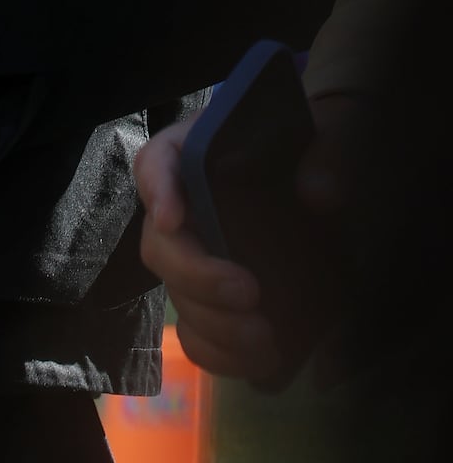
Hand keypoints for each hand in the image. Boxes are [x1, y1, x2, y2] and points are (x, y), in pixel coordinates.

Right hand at [134, 96, 353, 381]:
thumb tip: (320, 193)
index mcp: (197, 153)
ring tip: (266, 339)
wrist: (331, 193)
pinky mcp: (216, 303)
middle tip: (250, 293)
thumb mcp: (333, 132)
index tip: (174, 218)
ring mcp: (197, 259)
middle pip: (161, 244)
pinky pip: (198, 336)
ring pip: (177, 298)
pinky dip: (223, 355)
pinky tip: (263, 358)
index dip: (157, 189)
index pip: (156, 162)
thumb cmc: (316, 150)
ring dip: (214, 326)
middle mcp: (184, 208)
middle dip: (197, 276)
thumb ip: (331, 152)